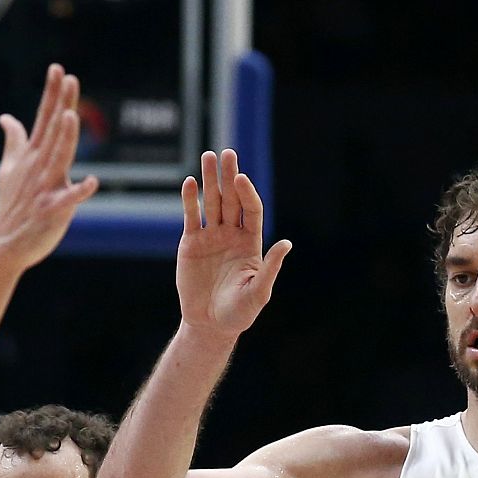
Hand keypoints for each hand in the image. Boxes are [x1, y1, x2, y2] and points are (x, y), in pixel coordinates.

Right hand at [0, 64, 99, 269]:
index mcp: (33, 155)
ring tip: (70, 116)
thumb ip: (14, 141)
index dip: (52, 94)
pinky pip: (68, 199)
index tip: (58, 68)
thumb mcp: (9, 168)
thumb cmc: (11, 205)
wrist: (3, 242)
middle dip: (61, 105)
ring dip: (65, 138)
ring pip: (58, 157)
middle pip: (53, 131)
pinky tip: (92, 182)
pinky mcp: (52, 209)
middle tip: (68, 78)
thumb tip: (6, 117)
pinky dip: (79, 191)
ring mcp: (45, 187)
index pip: (44, 118)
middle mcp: (40, 166)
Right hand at [177, 149, 291, 341]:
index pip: (251, 210)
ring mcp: (211, 237)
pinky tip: (189, 182)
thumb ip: (270, 268)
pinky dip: (190, 199)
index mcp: (251, 243)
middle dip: (229, 176)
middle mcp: (232, 235)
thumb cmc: (239, 313)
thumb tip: (287, 244)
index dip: (247, 193)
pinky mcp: (191, 243)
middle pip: (231, 199)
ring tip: (207, 156)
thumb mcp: (258, 292)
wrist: (210, 324)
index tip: (240, 179)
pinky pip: (192, 216)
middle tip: (227, 153)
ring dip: (210, 180)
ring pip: (211, 202)